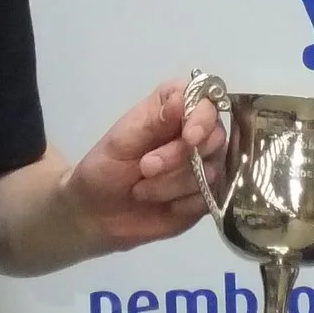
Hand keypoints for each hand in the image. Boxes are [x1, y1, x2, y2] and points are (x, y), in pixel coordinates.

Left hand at [60, 77, 228, 251]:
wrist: (99, 213)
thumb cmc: (105, 168)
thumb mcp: (120, 142)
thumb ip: (152, 121)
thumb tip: (181, 99)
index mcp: (173, 108)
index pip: (205, 100)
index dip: (202, 118)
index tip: (189, 138)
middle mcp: (195, 133)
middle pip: (214, 137)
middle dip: (179, 157)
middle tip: (145, 168)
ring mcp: (204, 165)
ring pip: (211, 171)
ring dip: (172, 184)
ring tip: (141, 190)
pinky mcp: (206, 195)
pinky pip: (209, 198)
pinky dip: (182, 204)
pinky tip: (162, 205)